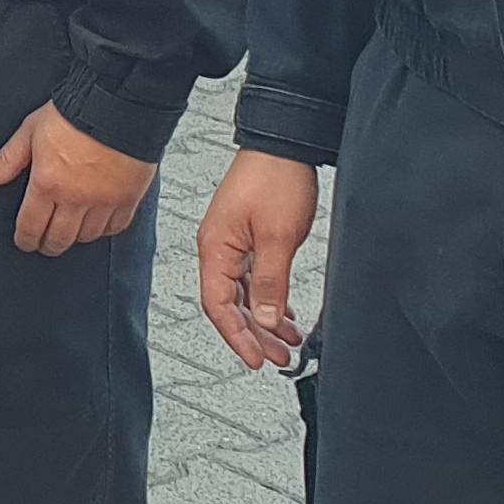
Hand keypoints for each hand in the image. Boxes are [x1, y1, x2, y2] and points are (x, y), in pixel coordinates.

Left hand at [0, 100, 157, 256]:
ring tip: (69, 232)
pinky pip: (116, 227)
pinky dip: (104, 230)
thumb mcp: (31, 130)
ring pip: (87, 236)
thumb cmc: (75, 114)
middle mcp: (76, 199)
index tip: (24, 242)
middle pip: (60, 238)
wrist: (118, 105)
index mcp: (48, 184)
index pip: (31, 226)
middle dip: (49, 245)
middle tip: (45, 244)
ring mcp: (104, 201)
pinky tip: (97, 224)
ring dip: (75, 238)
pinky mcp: (128, 198)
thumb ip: (9, 159)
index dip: (25, 239)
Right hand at [197, 150, 321, 368]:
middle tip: (279, 357)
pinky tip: (283, 311)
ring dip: (264, 319)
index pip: (218, 306)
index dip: (238, 336)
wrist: (284, 145)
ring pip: (243, 294)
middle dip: (255, 334)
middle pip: (230, 304)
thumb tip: (263, 318)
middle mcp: (218, 247)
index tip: (258, 358)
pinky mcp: (247, 236)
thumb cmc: (275, 178)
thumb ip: (270, 281)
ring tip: (288, 341)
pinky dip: (268, 299)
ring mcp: (232, 242)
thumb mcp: (278, 237)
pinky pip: (252, 278)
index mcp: (215, 248)